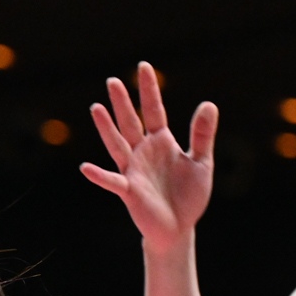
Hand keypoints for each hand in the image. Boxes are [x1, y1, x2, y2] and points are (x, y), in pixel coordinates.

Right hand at [82, 62, 217, 244]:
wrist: (178, 228)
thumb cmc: (189, 196)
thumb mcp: (201, 163)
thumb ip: (202, 135)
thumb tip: (209, 104)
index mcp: (161, 142)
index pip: (154, 110)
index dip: (149, 90)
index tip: (144, 66)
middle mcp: (143, 152)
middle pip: (131, 122)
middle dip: (123, 103)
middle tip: (113, 81)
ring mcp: (133, 170)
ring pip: (117, 144)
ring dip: (107, 128)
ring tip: (96, 108)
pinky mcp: (129, 191)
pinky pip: (113, 181)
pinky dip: (100, 176)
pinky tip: (86, 168)